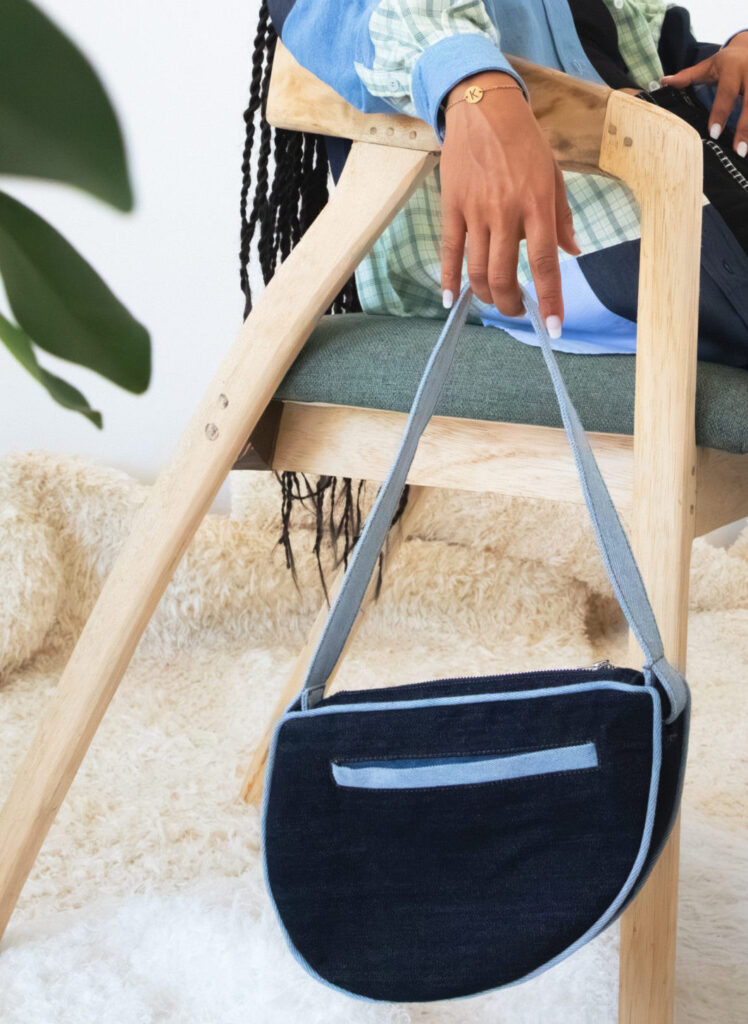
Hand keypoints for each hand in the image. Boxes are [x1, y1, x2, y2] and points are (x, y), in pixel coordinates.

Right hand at [439, 70, 579, 337]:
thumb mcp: (554, 175)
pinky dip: (448, 280)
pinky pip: (449, 252)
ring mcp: (476, 211)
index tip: (554, 326)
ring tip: (494, 301)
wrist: (484, 108)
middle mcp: (506, 213)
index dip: (549, 300)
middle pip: (504, 276)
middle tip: (518, 310)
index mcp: (538, 205)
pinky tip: (450, 300)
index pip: (544, 264)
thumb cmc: (524, 142)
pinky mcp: (452, 207)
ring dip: (486, 296)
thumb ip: (562, 217)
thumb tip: (573, 253)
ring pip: (477, 270)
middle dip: (511, 305)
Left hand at [661, 30, 747, 156]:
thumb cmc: (726, 61)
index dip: (720, 113)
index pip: (726, 93)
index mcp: (732, 68)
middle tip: (738, 151)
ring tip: (746, 152)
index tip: (714, 134)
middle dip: (745, 127)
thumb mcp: (708, 66)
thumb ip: (687, 76)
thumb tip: (664, 81)